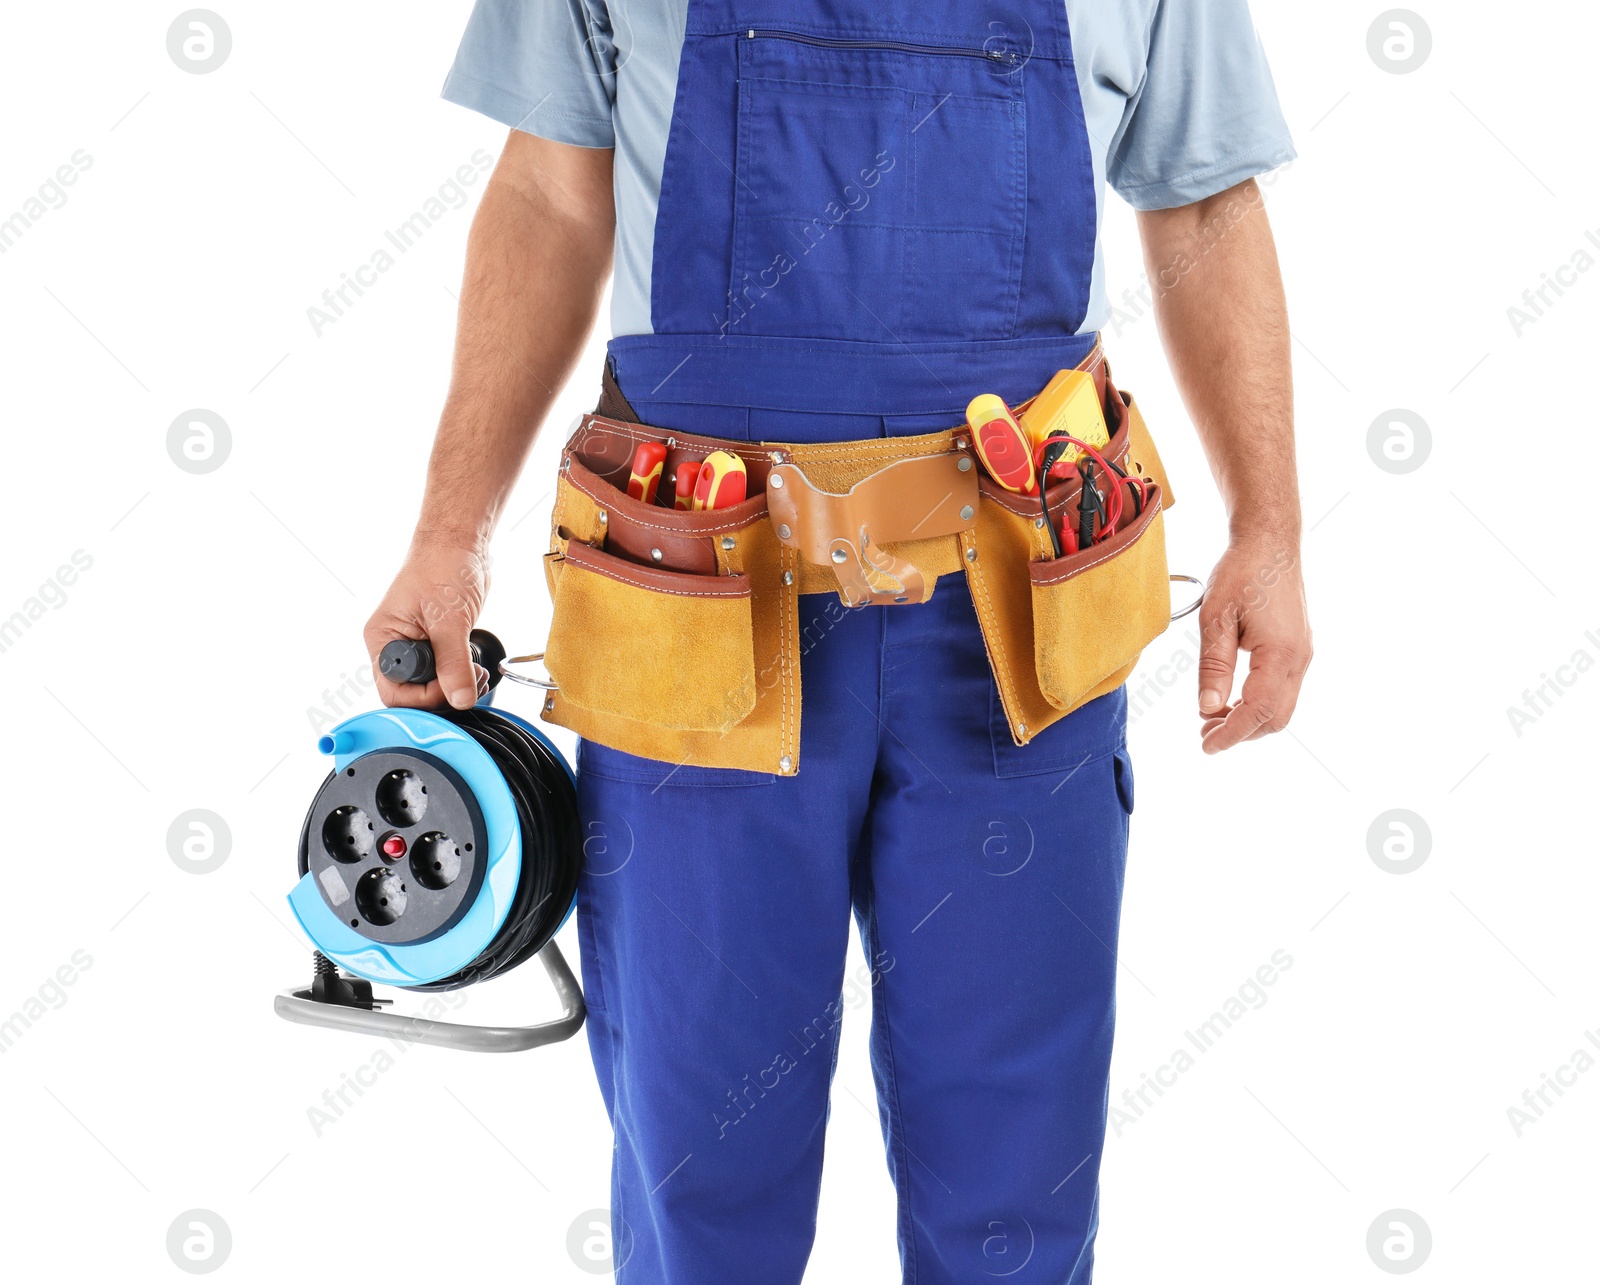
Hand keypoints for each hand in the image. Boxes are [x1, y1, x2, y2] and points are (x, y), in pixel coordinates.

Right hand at [364, 536, 491, 710]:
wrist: (459, 544)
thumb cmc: (441, 566)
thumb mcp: (449, 619)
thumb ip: (453, 663)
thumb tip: (460, 699)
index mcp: (384, 640)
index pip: (394, 692)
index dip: (424, 698)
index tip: (453, 688)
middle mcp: (395, 647)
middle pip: (412, 694)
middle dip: (443, 694)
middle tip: (472, 682)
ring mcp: (416, 646)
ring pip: (431, 685)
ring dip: (456, 687)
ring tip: (477, 673)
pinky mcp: (436, 643)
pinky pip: (445, 672)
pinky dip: (462, 675)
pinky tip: (475, 666)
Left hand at [1195, 538, 1311, 753]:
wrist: (1270, 544)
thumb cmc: (1242, 574)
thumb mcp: (1215, 618)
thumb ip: (1213, 666)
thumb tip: (1208, 708)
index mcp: (1281, 653)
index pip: (1258, 710)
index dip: (1231, 734)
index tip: (1206, 746)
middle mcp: (1299, 659)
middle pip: (1274, 717)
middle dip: (1240, 732)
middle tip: (1204, 734)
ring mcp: (1302, 655)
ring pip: (1280, 706)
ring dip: (1248, 718)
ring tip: (1211, 717)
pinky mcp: (1297, 649)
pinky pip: (1281, 689)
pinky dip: (1256, 702)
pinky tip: (1230, 697)